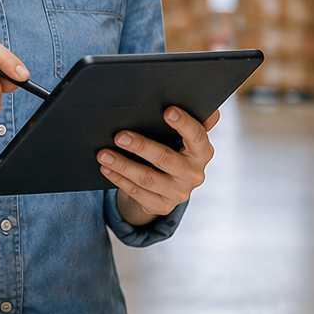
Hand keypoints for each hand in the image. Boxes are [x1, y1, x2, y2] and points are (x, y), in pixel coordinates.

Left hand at [98, 106, 219, 224]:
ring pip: (148, 178)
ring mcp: (179, 193)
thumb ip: (193, 122)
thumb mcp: (184, 138)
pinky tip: (107, 169)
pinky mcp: (162, 206)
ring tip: (104, 154)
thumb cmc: (174, 152)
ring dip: (123, 165)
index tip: (168, 111)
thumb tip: (209, 107)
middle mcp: (194, 174)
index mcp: (202, 152)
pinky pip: (137, 193)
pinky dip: (119, 180)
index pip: (197, 136)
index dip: (184, 123)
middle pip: (167, 159)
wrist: (168, 188)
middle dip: (141, 147)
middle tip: (120, 136)